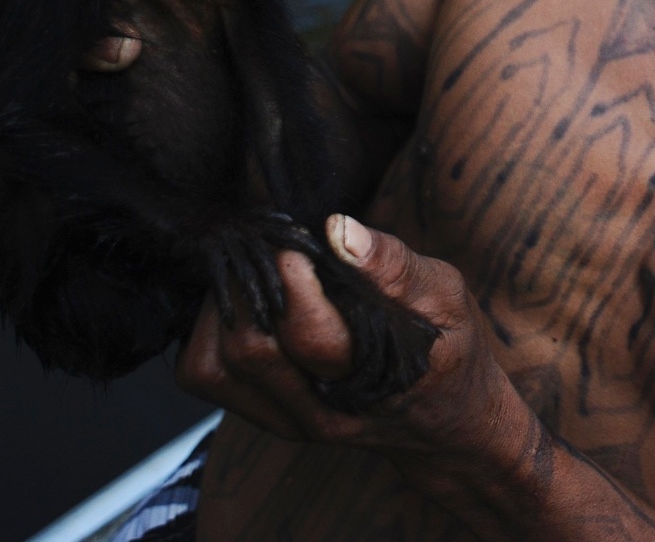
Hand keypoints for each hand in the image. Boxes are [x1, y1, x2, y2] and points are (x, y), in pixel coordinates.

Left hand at [175, 215, 522, 465]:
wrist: (446, 425)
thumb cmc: (449, 348)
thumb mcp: (447, 298)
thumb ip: (393, 267)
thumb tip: (338, 229)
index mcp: (374, 378)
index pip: (308, 335)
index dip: (288, 276)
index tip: (296, 238)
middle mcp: (322, 409)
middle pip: (249, 348)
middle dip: (249, 281)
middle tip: (268, 245)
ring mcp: (288, 419)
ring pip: (213, 365)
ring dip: (223, 305)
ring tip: (255, 271)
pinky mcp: (265, 415)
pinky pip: (205, 374)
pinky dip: (209, 329)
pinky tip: (244, 301)